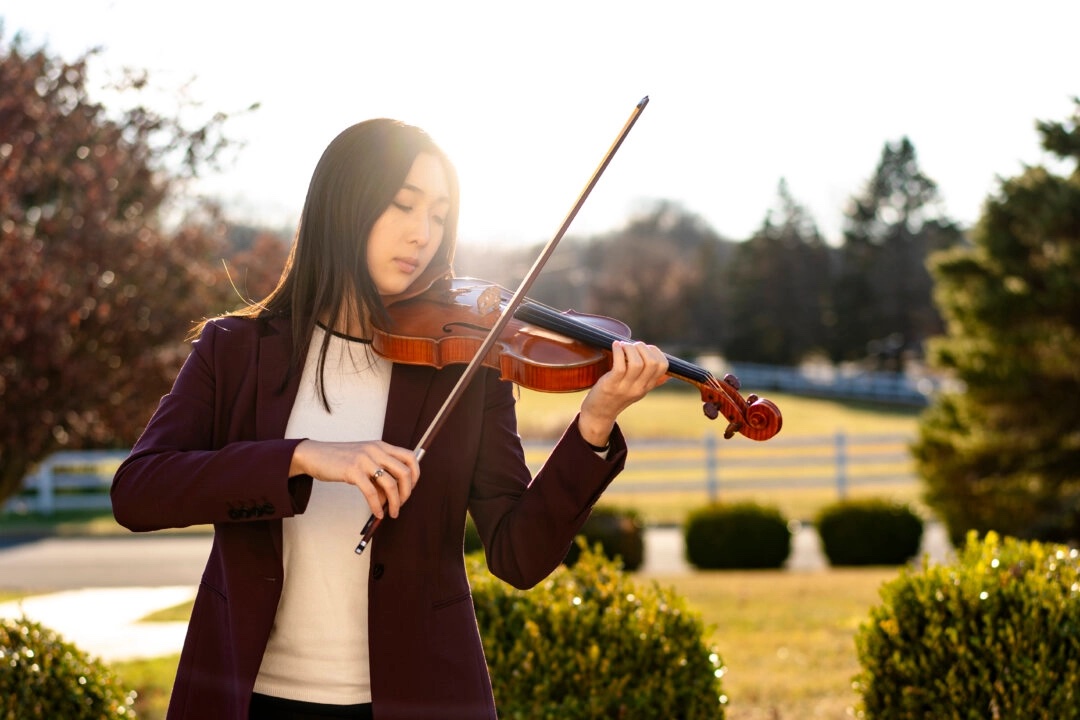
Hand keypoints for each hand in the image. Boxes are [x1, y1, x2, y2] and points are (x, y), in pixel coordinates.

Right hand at [289, 440, 419, 518]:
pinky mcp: (352, 471)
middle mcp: (376, 450)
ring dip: (395, 502)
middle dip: (407, 492)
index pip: (410, 457)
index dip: (416, 475)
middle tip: (401, 504)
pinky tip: (377, 513)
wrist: (314, 455)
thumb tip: (391, 497)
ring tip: (392, 513)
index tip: (411, 489)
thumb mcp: (364, 461)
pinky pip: (371, 493)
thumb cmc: (339, 460)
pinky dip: (377, 506)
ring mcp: (364, 460)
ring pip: (390, 484)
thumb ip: (378, 475)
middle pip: (404, 472)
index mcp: (381, 446)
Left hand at [578, 340, 668, 446]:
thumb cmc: (617, 397)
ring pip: (636, 363)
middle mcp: (639, 387)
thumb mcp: (638, 391)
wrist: (599, 413)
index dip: (656, 352)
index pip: (663, 366)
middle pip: (652, 362)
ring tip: (623, 345)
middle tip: (633, 345)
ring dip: (630, 348)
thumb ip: (651, 382)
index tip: (645, 348)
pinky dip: (618, 351)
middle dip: (643, 347)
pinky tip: (615, 346)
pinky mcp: (611, 385)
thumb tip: (668, 376)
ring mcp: (625, 387)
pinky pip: (619, 366)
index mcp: (647, 386)